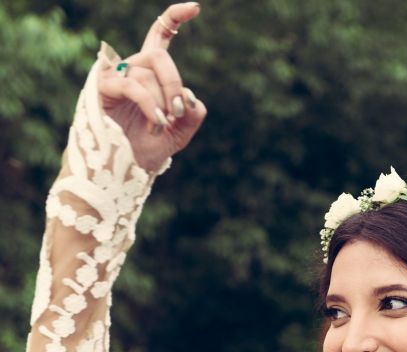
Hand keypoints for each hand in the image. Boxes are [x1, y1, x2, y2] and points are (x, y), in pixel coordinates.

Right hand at [99, 2, 205, 170]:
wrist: (123, 171)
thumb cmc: (147, 151)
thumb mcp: (179, 133)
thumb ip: (192, 115)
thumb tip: (191, 97)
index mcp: (150, 76)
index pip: (160, 38)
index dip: (174, 19)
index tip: (195, 7)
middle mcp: (131, 70)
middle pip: (158, 55)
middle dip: (174, 82)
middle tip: (179, 110)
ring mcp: (115, 78)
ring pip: (147, 71)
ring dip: (162, 98)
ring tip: (162, 122)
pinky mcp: (102, 89)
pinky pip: (131, 85)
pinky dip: (148, 103)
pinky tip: (155, 121)